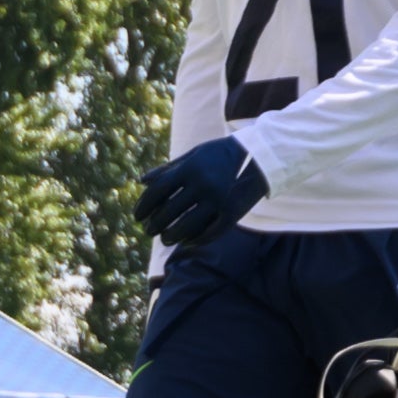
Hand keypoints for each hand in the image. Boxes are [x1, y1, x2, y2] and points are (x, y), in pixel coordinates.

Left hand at [135, 136, 272, 246]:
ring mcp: (218, 200)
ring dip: (172, 236)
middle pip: (170, 211)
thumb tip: (141, 181)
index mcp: (190, 168)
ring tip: (165, 239)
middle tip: (148, 231)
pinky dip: (195, 240)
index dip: (144, 205)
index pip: (158, 191)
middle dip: (155, 224)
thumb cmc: (220, 155)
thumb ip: (168, 169)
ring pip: (187, 226)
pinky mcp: (233, 213)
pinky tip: (186, 242)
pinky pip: (209, 233)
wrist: (260, 156)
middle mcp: (202, 184)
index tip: (137, 216)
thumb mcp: (193, 156)